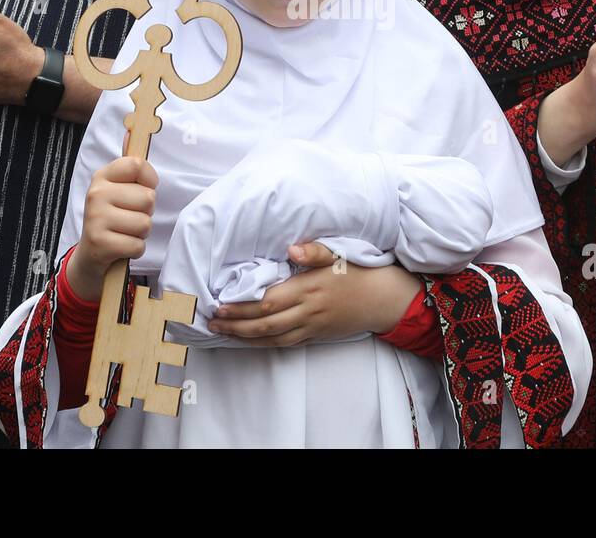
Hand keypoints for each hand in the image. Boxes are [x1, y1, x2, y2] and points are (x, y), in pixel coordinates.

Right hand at [65, 157, 157, 301]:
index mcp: (103, 176)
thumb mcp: (117, 189)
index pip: (138, 165)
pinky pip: (138, 245)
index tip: (142, 188)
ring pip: (145, 223)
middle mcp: (96, 194)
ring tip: (125, 232)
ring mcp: (96, 218)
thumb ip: (129, 165)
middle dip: (146, 213)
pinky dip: (135, 249)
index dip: (149, 179)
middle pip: (148, 197)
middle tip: (129, 218)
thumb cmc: (112, 217)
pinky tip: (122, 246)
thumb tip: (130, 131)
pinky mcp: (100, 243)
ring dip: (141, 233)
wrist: (90, 255)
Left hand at [207, 241, 423, 346]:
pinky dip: (264, 344)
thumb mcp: (339, 255)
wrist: (383, 300)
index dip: (242, 306)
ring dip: (244, 337)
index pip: (268, 301)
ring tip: (222, 332)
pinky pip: (285, 344)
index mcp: (308, 288)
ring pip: (272, 338)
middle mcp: (307, 311)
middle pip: (264, 323)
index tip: (220, 304)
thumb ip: (314, 252)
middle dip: (235, 324)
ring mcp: (311, 326)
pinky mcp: (315, 335)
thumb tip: (291, 250)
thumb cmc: (358, 273)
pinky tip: (249, 341)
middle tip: (211, 321)